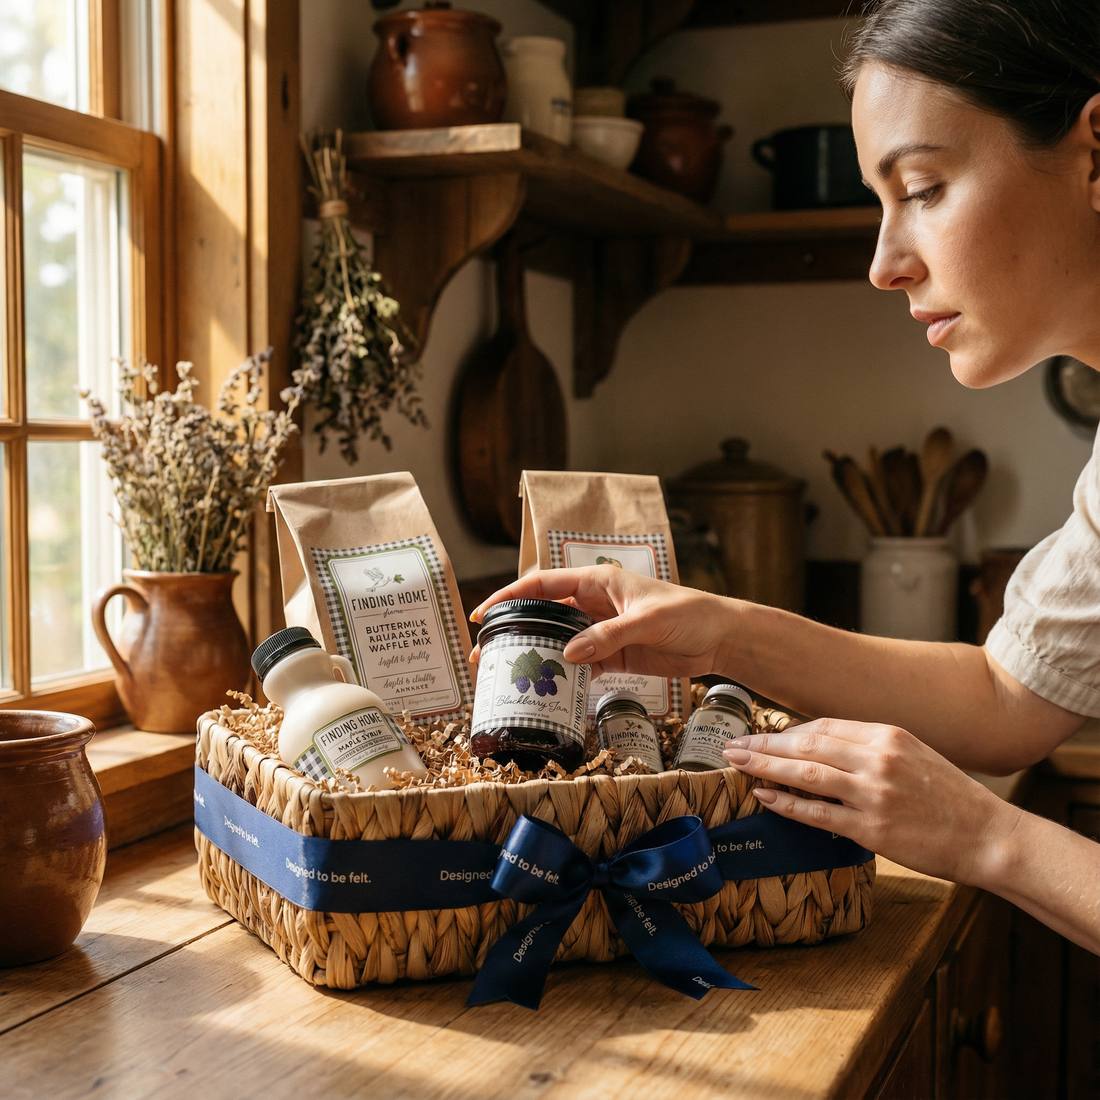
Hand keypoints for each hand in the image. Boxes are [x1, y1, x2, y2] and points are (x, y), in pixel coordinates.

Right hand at [470, 566, 730, 678]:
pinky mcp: (613, 657)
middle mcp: (593, 604)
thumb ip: (608, 635)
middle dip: (515, 631)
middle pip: (544, 615)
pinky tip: (547, 692)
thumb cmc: (689, 613)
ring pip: (558, 643)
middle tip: (486, 654)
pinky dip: (563, 677)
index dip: (510, 596)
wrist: (720, 638)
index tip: (485, 614)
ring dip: (535, 658)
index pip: (543, 585)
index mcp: (597, 582)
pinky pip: (579, 665)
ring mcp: (601, 632)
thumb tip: (568, 652)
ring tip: (508, 676)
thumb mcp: (648, 620)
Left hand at [721, 718, 1011, 884]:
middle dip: (765, 743)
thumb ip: (871, 748)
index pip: (823, 726)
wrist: (989, 835)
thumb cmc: (950, 798)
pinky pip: (818, 813)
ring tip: (737, 763)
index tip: (762, 734)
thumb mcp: (913, 755)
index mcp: (887, 735)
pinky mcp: (872, 829)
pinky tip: (764, 796)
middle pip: (807, 744)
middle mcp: (878, 758)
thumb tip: (824, 747)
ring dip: (765, 767)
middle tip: (732, 744)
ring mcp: (873, 794)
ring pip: (806, 773)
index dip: (787, 731)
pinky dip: (787, 803)